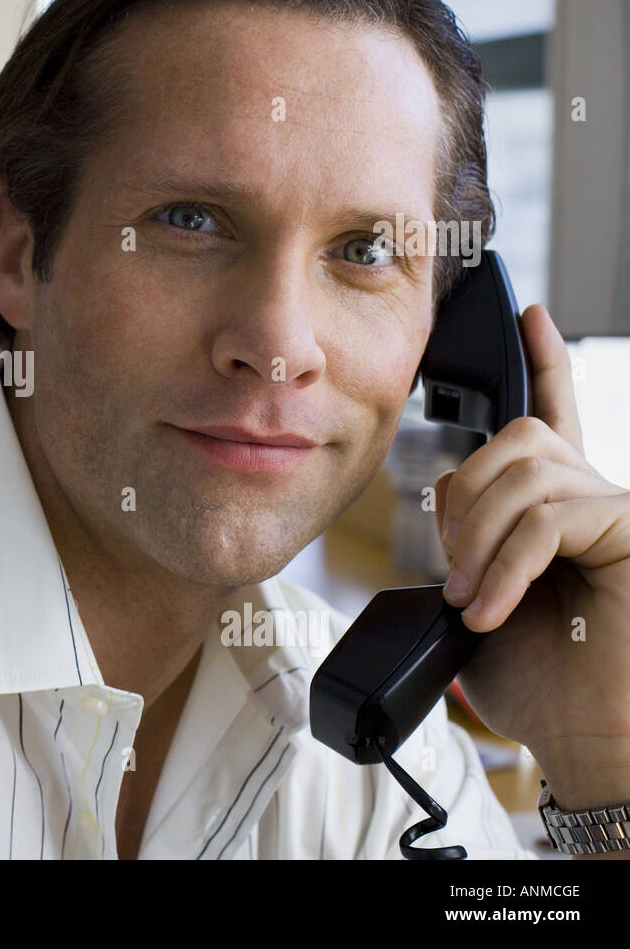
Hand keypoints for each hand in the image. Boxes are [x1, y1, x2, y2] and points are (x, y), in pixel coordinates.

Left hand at [431, 304, 629, 819]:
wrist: (585, 742)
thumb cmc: (540, 683)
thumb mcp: (481, 598)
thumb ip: (467, 544)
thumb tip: (443, 513)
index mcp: (557, 505)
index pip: (551, 415)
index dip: (542, 360)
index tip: (526, 313)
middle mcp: (595, 495)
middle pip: (513, 441)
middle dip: (464, 504)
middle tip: (458, 575)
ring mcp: (621, 511)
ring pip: (525, 477)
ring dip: (481, 543)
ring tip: (476, 601)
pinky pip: (549, 518)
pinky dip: (507, 565)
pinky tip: (498, 608)